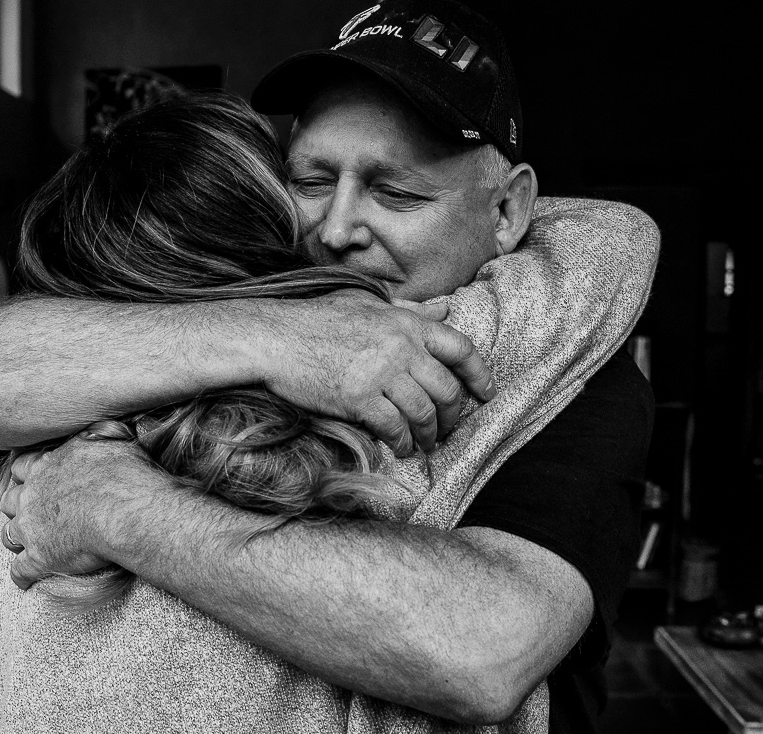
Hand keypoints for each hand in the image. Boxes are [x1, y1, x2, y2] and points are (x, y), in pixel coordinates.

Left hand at [1, 437, 177, 589]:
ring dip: (17, 539)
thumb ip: (99, 437)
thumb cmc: (127, 475)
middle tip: (31, 513)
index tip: (33, 479)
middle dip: (18, 507)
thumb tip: (103, 430)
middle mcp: (32, 496)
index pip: (23, 466)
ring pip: (9, 535)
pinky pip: (19, 571)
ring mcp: (31, 528)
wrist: (128, 512)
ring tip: (28, 545)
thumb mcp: (113, 441)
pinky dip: (22, 576)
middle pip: (10, 501)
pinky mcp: (39, 558)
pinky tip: (27, 580)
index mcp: (47, 466)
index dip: (28, 474)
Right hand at [254, 291, 493, 454]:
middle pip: (447, 389)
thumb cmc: (318, 320)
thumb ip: (410, 311)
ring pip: (424, 414)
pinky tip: (400, 448)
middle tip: (446, 428)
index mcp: (406, 323)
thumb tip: (446, 307)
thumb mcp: (368, 304)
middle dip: (452, 416)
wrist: (275, 338)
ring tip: (423, 443)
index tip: (487, 393)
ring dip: (428, 435)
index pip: (460, 347)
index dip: (480, 374)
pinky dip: (403, 443)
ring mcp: (380, 373)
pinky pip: (395, 428)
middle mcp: (400, 347)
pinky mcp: (359, 398)